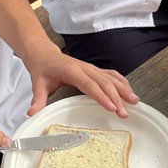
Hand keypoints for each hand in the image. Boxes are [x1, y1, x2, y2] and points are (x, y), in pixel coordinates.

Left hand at [22, 44, 138, 117]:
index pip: (90, 86)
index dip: (102, 96)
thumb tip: (32, 113)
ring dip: (124, 89)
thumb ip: (37, 99)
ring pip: (111, 78)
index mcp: (72, 72)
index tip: (112, 107)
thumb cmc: (42, 70)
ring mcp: (91, 68)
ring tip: (135, 101)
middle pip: (105, 83)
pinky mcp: (94, 70)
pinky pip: (111, 75)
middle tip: (124, 112)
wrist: (43, 54)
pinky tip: (129, 91)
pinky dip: (122, 82)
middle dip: (117, 97)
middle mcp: (85, 68)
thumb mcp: (38, 84)